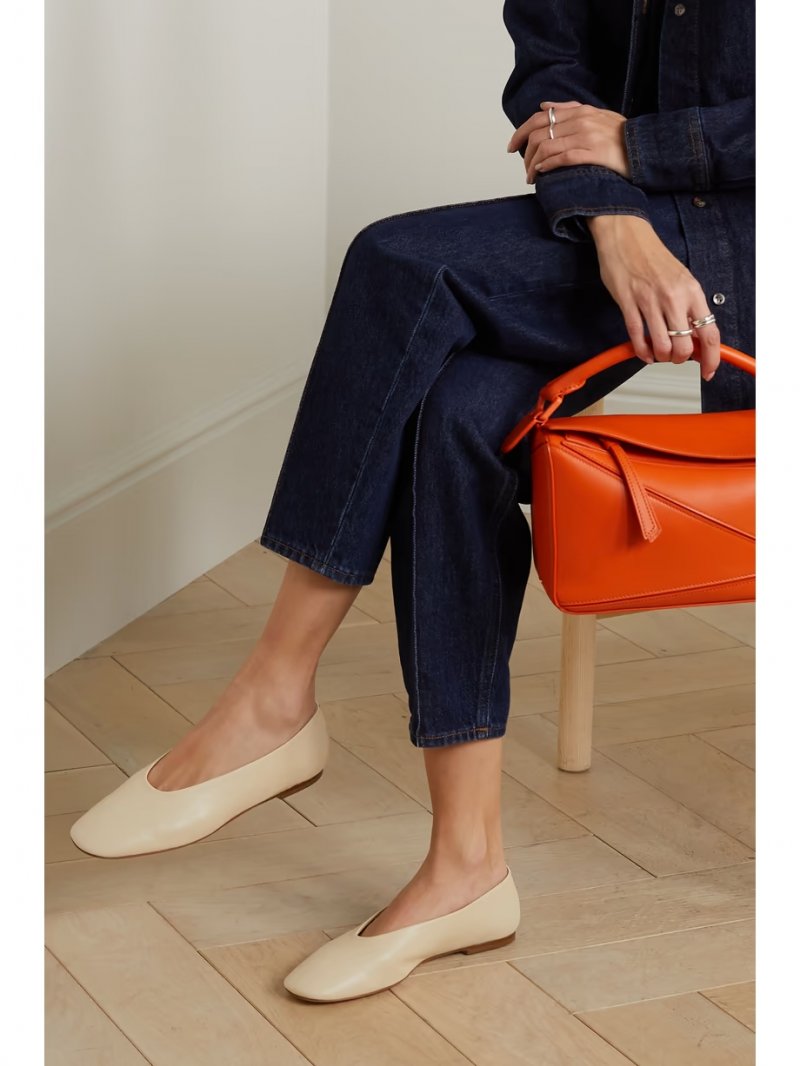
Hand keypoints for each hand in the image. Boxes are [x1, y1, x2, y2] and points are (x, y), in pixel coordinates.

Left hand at [507, 101, 629, 183]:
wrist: (644, 148)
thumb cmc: (620, 136)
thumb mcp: (597, 115)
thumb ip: (570, 109)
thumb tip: (544, 106)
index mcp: (579, 111)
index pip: (540, 118)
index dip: (521, 132)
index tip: (512, 147)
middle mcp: (580, 121)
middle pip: (539, 133)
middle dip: (524, 152)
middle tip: (523, 169)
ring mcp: (586, 136)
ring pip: (546, 146)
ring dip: (533, 164)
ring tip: (531, 177)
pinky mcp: (593, 153)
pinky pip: (562, 158)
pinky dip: (547, 165)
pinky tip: (542, 173)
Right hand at [587, 215, 720, 380]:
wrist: (626, 236)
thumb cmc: (652, 257)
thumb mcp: (681, 279)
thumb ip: (688, 307)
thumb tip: (695, 336)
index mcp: (691, 291)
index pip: (709, 333)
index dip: (711, 358)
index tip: (709, 370)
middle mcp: (674, 298)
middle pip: (685, 346)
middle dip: (679, 359)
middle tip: (674, 357)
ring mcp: (650, 301)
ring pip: (661, 346)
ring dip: (660, 357)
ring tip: (657, 353)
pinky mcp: (628, 303)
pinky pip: (638, 337)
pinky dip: (642, 352)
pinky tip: (644, 352)